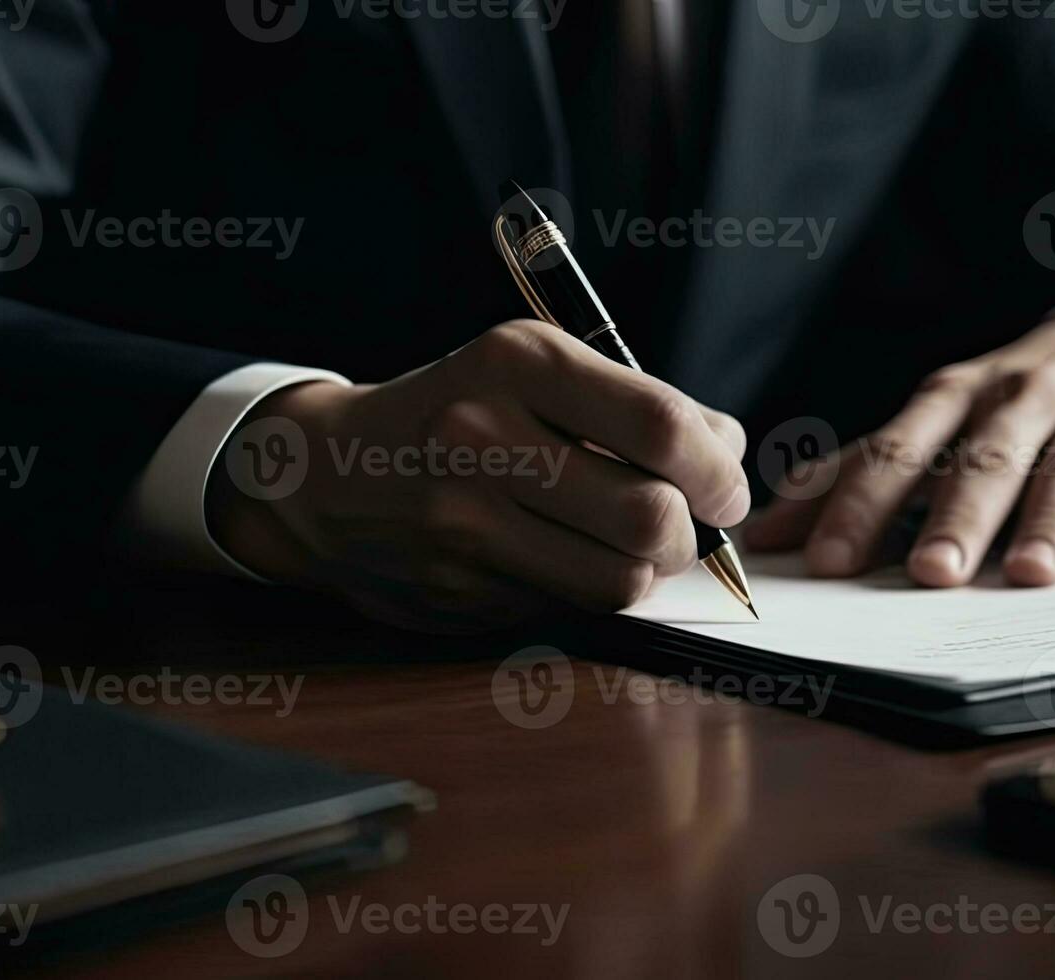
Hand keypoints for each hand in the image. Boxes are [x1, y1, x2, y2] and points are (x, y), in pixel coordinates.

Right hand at [207, 319, 749, 631]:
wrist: (325, 475)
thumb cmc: (456, 412)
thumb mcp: (533, 369)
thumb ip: (635, 403)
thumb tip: (728, 452)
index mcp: (516, 361)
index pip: (660, 426)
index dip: (718, 470)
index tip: (726, 486)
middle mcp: (484, 437)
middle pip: (649, 515)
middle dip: (692, 532)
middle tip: (688, 525)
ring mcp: (464, 520)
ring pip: (618, 579)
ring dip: (647, 571)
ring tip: (634, 545)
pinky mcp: (455, 587)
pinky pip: (569, 607)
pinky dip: (589, 590)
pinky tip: (568, 559)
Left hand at [745, 314, 1054, 585]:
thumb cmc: (1011, 399)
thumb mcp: (935, 417)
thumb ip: (857, 469)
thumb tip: (769, 526)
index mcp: (952, 398)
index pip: (897, 452)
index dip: (860, 505)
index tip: (827, 560)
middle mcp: (1019, 398)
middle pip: (983, 461)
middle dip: (957, 516)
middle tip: (932, 574)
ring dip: (1048, 522)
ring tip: (1027, 575)